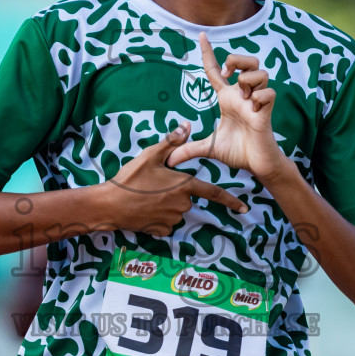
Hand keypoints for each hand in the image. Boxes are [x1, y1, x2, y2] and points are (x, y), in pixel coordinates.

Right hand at [100, 125, 247, 235]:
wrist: (109, 204)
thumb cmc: (131, 178)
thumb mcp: (150, 156)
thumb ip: (172, 142)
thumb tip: (187, 125)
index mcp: (184, 186)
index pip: (214, 193)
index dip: (231, 201)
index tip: (245, 208)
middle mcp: (182, 205)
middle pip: (187, 197)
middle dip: (176, 191)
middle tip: (154, 185)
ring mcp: (171, 220)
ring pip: (176, 210)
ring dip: (166, 204)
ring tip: (145, 195)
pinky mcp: (160, 230)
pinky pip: (165, 222)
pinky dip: (157, 216)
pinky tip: (144, 209)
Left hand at [167, 34, 289, 181]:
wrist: (256, 165)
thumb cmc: (237, 152)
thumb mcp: (209, 148)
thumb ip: (189, 149)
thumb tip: (168, 160)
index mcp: (228, 98)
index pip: (216, 70)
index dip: (208, 52)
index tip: (201, 35)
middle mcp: (243, 95)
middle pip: (247, 60)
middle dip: (237, 59)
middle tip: (228, 75)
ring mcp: (257, 101)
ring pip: (260, 71)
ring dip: (249, 79)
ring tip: (244, 96)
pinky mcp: (267, 111)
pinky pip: (269, 93)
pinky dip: (261, 97)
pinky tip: (255, 109)